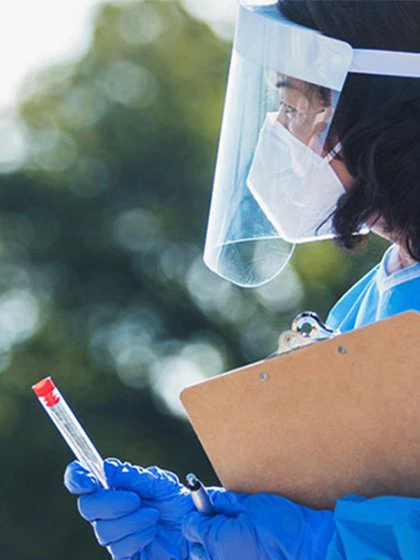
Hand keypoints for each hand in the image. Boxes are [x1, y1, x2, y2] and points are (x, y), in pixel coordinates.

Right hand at [65, 459, 194, 559]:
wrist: (194, 529)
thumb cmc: (176, 501)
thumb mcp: (160, 482)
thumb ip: (133, 477)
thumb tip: (106, 468)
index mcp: (113, 485)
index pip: (81, 478)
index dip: (77, 477)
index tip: (88, 481)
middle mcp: (107, 508)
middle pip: (87, 506)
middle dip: (110, 503)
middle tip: (135, 500)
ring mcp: (113, 532)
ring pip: (103, 531)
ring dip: (130, 522)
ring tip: (153, 516)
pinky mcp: (123, 554)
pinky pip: (117, 550)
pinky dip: (135, 539)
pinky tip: (151, 532)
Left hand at [183, 488, 334, 559]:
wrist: (307, 548)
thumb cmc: (281, 525)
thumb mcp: (250, 504)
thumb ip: (226, 502)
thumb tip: (213, 498)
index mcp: (216, 538)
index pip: (191, 526)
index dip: (199, 513)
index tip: (208, 508)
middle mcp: (218, 559)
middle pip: (196, 547)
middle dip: (204, 534)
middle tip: (221, 522)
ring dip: (215, 550)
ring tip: (234, 539)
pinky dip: (230, 556)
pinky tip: (244, 551)